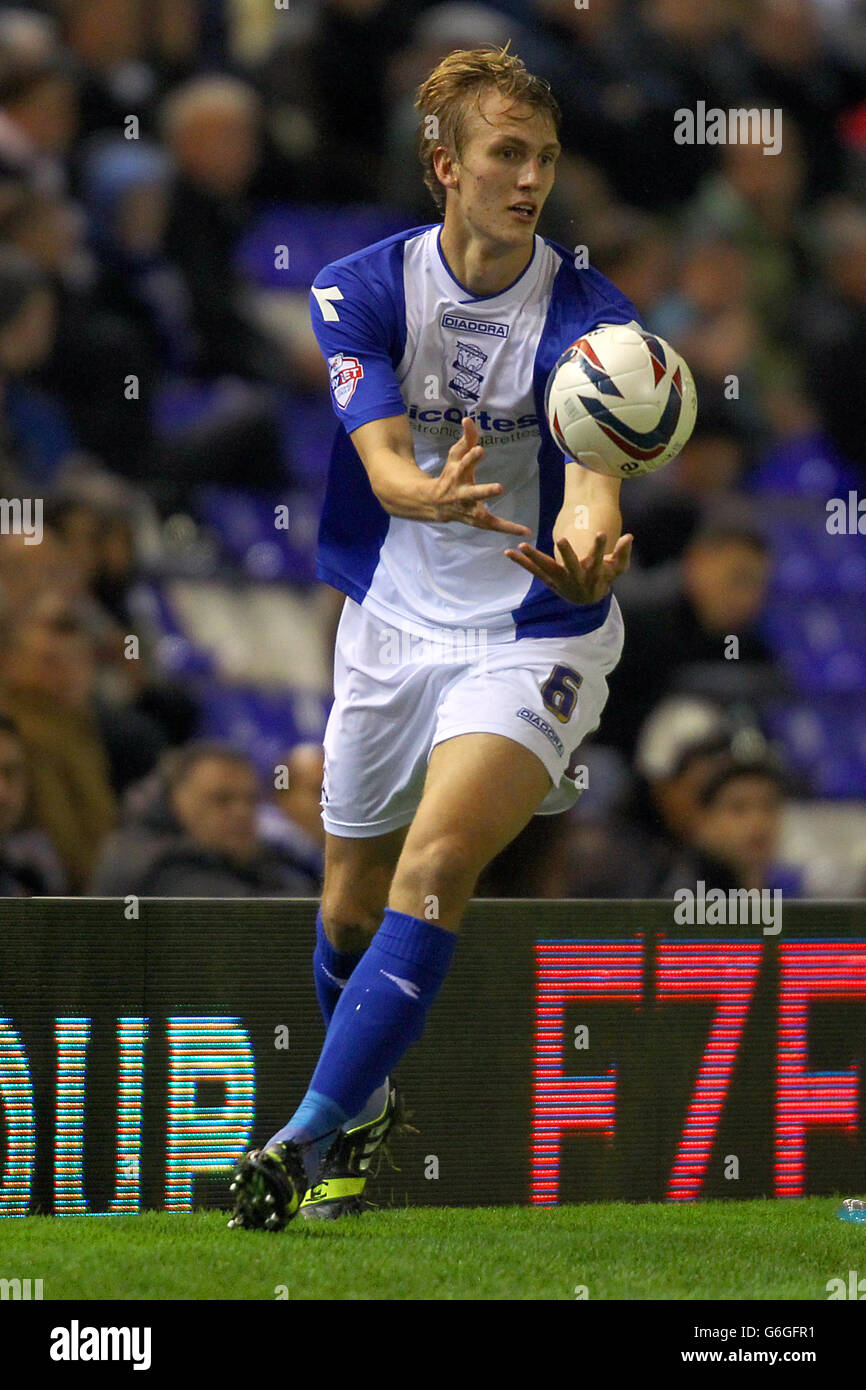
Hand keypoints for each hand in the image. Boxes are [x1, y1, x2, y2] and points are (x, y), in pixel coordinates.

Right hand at [425, 417, 531, 536]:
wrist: (434, 503)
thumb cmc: (450, 475)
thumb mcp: (456, 456)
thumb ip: (466, 439)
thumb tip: (468, 419)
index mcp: (456, 475)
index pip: (463, 464)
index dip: (470, 457)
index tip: (480, 449)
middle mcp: (461, 494)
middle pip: (472, 494)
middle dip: (484, 491)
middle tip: (499, 488)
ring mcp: (468, 510)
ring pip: (482, 516)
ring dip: (498, 521)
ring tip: (519, 527)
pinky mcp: (476, 520)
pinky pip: (493, 526)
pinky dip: (508, 529)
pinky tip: (525, 532)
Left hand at [504, 531, 632, 604]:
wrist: (587, 599)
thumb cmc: (604, 579)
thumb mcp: (617, 568)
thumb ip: (622, 553)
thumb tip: (629, 536)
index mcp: (593, 575)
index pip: (598, 559)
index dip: (600, 547)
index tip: (602, 533)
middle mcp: (575, 579)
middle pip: (571, 566)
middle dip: (567, 553)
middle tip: (562, 538)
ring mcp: (559, 581)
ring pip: (547, 568)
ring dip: (534, 557)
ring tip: (522, 546)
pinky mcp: (548, 580)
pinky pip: (533, 570)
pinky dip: (521, 562)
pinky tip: (509, 552)